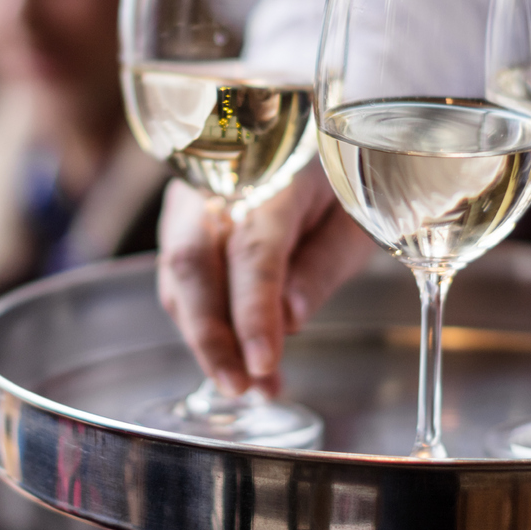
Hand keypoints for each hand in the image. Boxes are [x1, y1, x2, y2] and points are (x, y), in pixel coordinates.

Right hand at [157, 166, 373, 395]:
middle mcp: (217, 184)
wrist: (308, 142)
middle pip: (193, 265)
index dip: (253, 311)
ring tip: (246, 384)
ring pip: (178, 276)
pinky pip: (180, 278)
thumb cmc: (339, 183)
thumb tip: (289, 320)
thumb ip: (321, 266)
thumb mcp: (353, 222)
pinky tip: (233, 358)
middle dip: (210, 337)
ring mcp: (191, 201)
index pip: (253, 251)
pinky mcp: (182, 223)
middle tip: (240, 387)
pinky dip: (202, 323)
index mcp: (270, 176)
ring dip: (206, 339)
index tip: (263, 363)